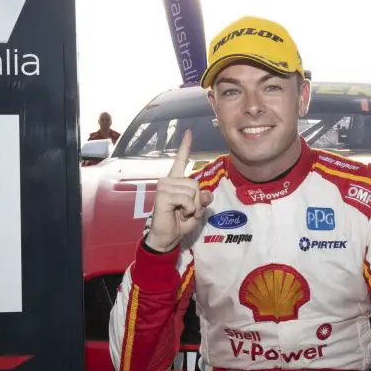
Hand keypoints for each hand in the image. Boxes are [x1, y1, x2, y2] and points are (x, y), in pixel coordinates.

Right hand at [144, 130, 213, 251]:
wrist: (167, 237)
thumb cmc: (180, 223)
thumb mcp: (196, 211)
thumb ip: (202, 200)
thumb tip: (207, 195)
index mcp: (176, 181)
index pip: (181, 160)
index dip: (185, 146)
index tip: (188, 132)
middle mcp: (168, 180)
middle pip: (195, 183)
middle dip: (197, 201)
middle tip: (188, 212)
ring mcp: (164, 186)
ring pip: (192, 191)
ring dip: (193, 207)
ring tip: (183, 213)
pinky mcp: (162, 194)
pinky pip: (186, 199)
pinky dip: (188, 209)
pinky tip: (180, 214)